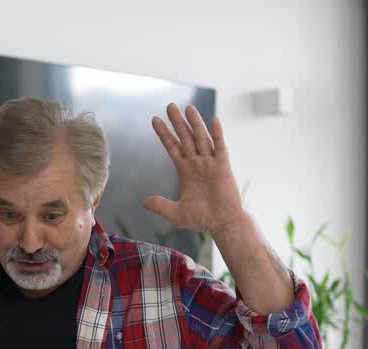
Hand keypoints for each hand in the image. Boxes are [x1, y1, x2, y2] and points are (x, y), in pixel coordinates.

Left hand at [144, 104, 247, 235]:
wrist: (221, 224)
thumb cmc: (202, 218)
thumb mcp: (176, 213)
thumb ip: (161, 206)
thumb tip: (144, 202)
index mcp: (184, 170)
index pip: (172, 147)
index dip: (164, 134)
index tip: (155, 120)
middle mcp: (196, 163)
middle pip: (185, 137)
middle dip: (177, 122)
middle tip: (170, 105)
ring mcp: (210, 163)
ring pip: (201, 138)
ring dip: (194, 123)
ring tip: (187, 107)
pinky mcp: (223, 167)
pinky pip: (220, 147)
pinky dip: (217, 134)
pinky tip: (213, 120)